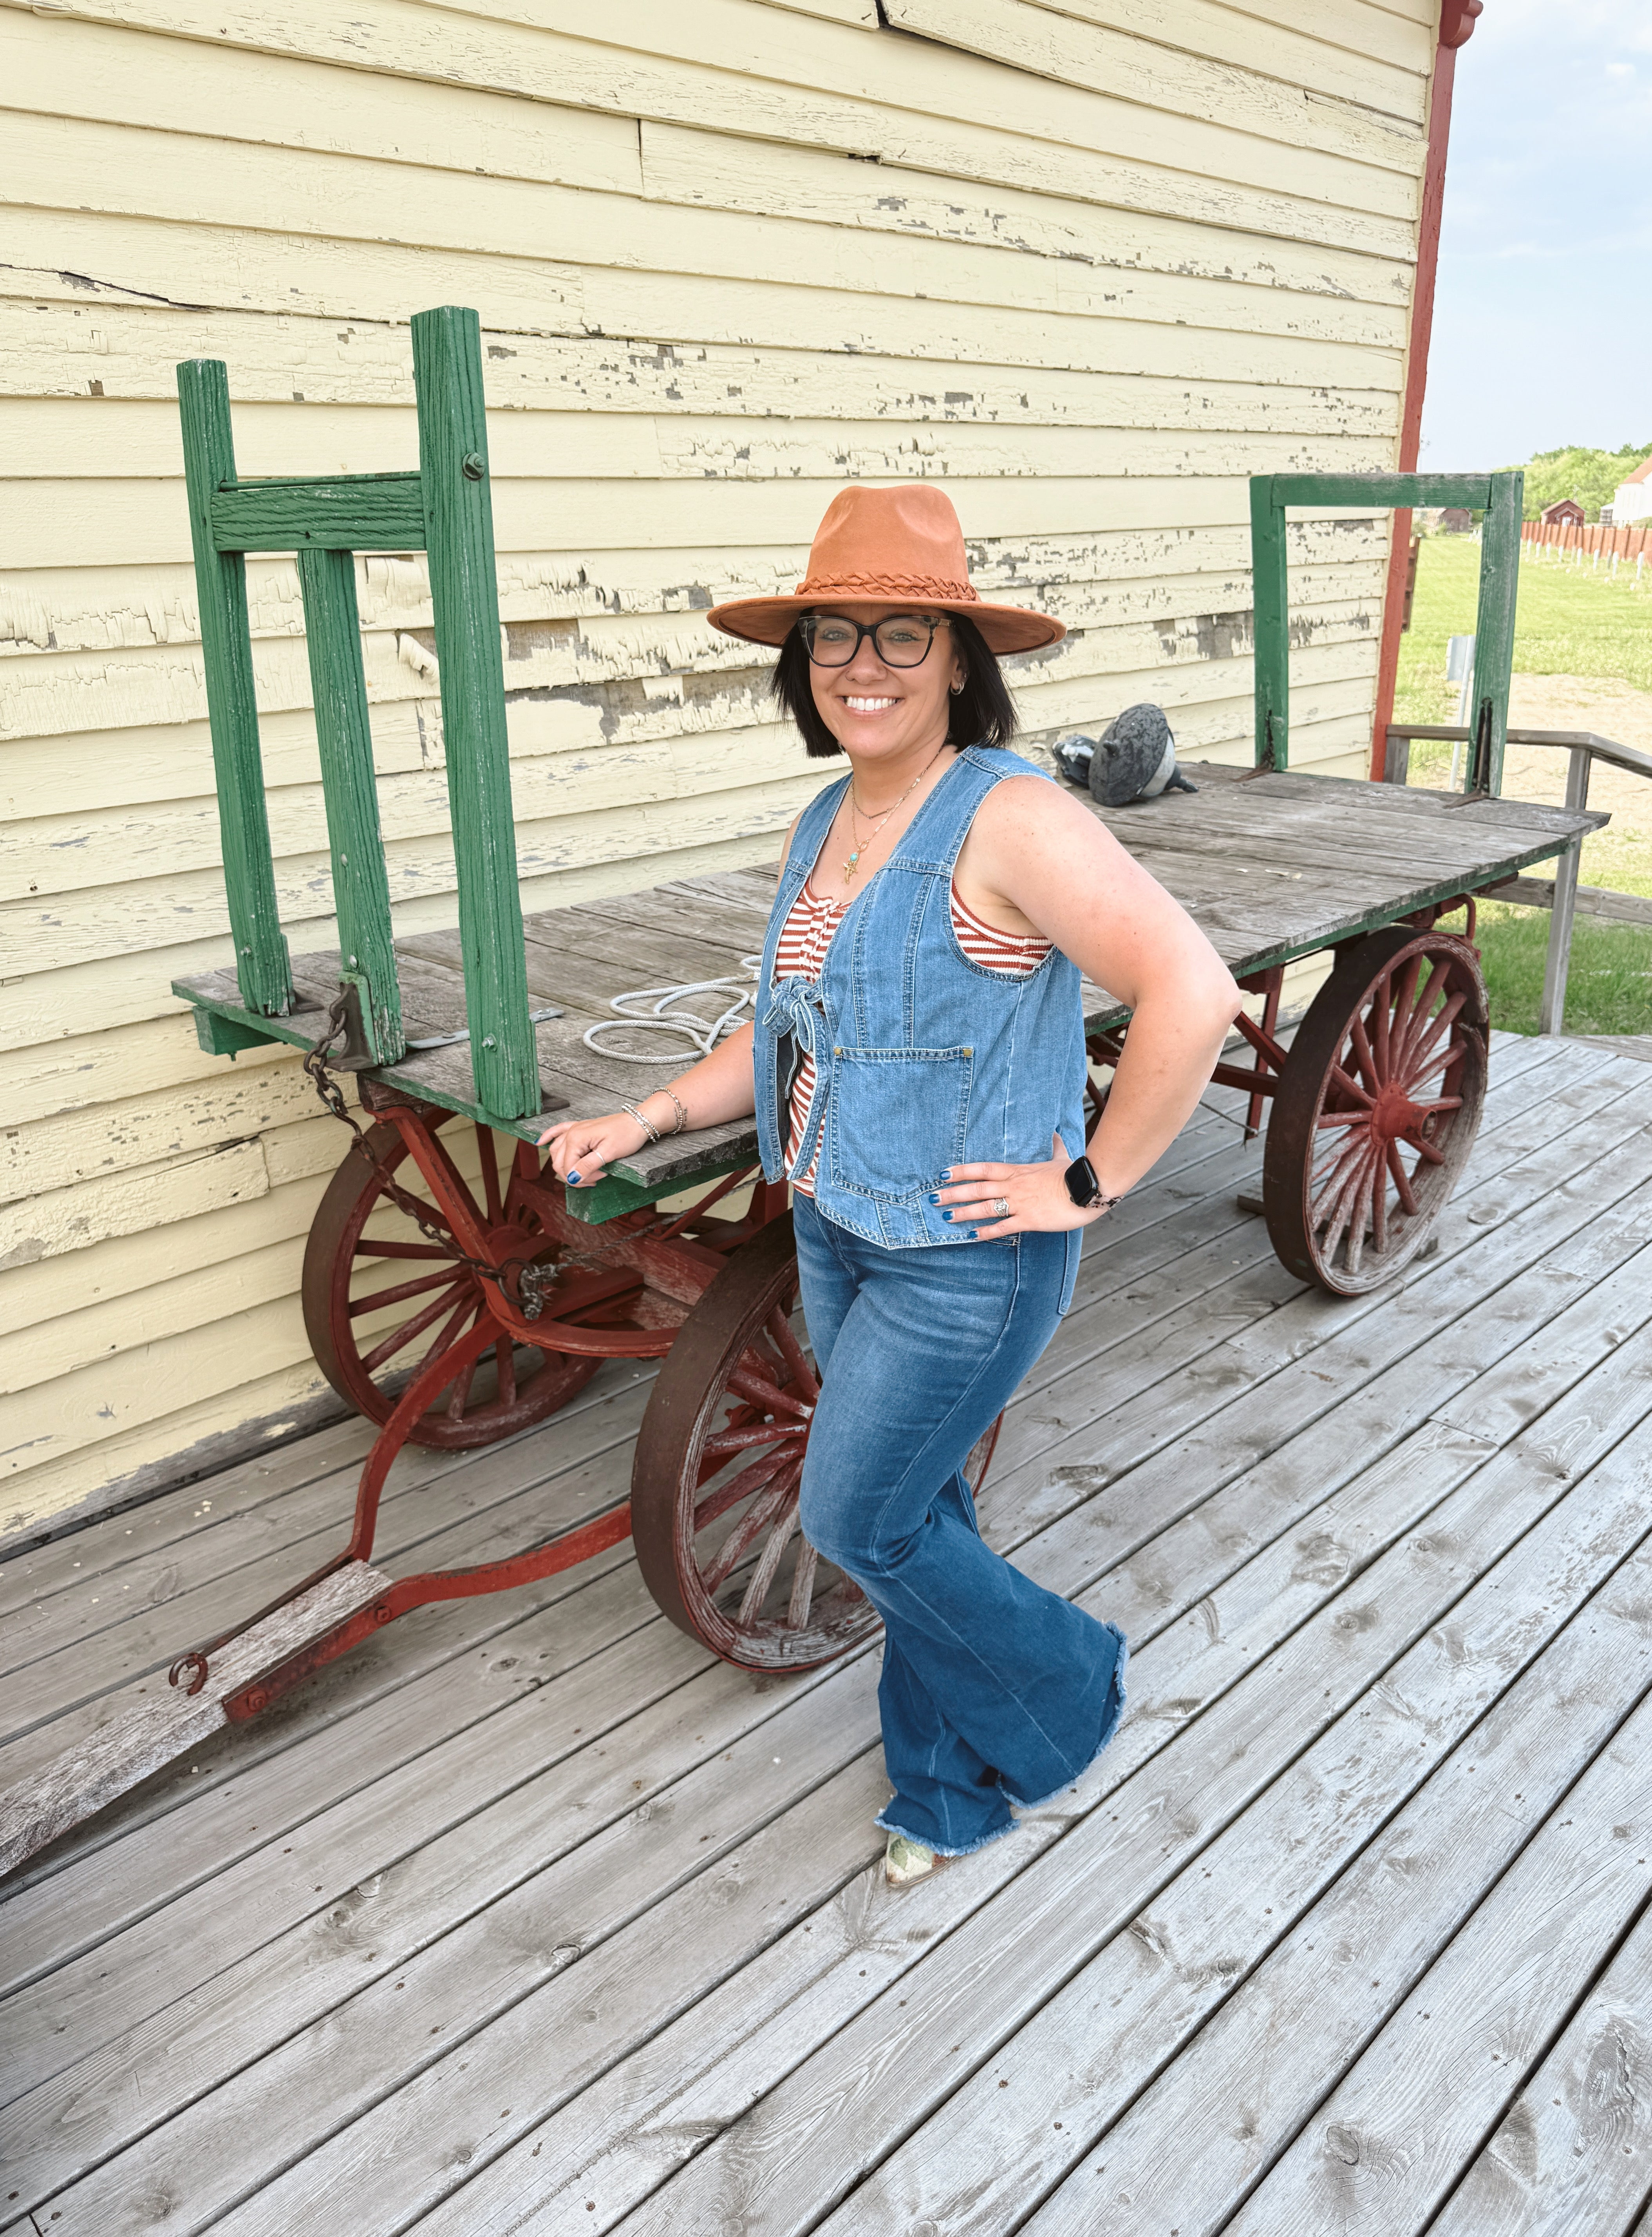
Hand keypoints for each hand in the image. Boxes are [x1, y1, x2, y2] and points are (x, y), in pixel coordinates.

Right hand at [537, 1109, 649, 1188]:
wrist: (638, 1122)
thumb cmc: (627, 1135)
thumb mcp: (609, 1153)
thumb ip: (588, 1166)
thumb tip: (572, 1179)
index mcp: (576, 1138)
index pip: (567, 1167)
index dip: (581, 1178)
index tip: (598, 1178)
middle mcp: (571, 1132)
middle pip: (558, 1162)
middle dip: (574, 1175)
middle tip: (593, 1179)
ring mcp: (574, 1129)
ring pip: (556, 1152)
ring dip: (566, 1166)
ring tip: (585, 1173)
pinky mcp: (579, 1128)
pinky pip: (558, 1131)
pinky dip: (548, 1137)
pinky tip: (540, 1142)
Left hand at [930, 1135, 1107, 1238]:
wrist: (1088, 1187)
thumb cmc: (1075, 1172)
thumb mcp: (1061, 1156)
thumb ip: (1054, 1146)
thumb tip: (1055, 1133)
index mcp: (1017, 1170)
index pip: (982, 1169)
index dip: (961, 1171)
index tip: (943, 1174)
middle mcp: (1013, 1185)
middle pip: (976, 1188)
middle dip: (953, 1193)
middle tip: (932, 1198)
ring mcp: (1019, 1203)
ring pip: (984, 1208)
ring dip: (963, 1213)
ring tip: (945, 1218)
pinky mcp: (1029, 1220)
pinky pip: (1002, 1227)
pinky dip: (986, 1232)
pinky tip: (971, 1236)